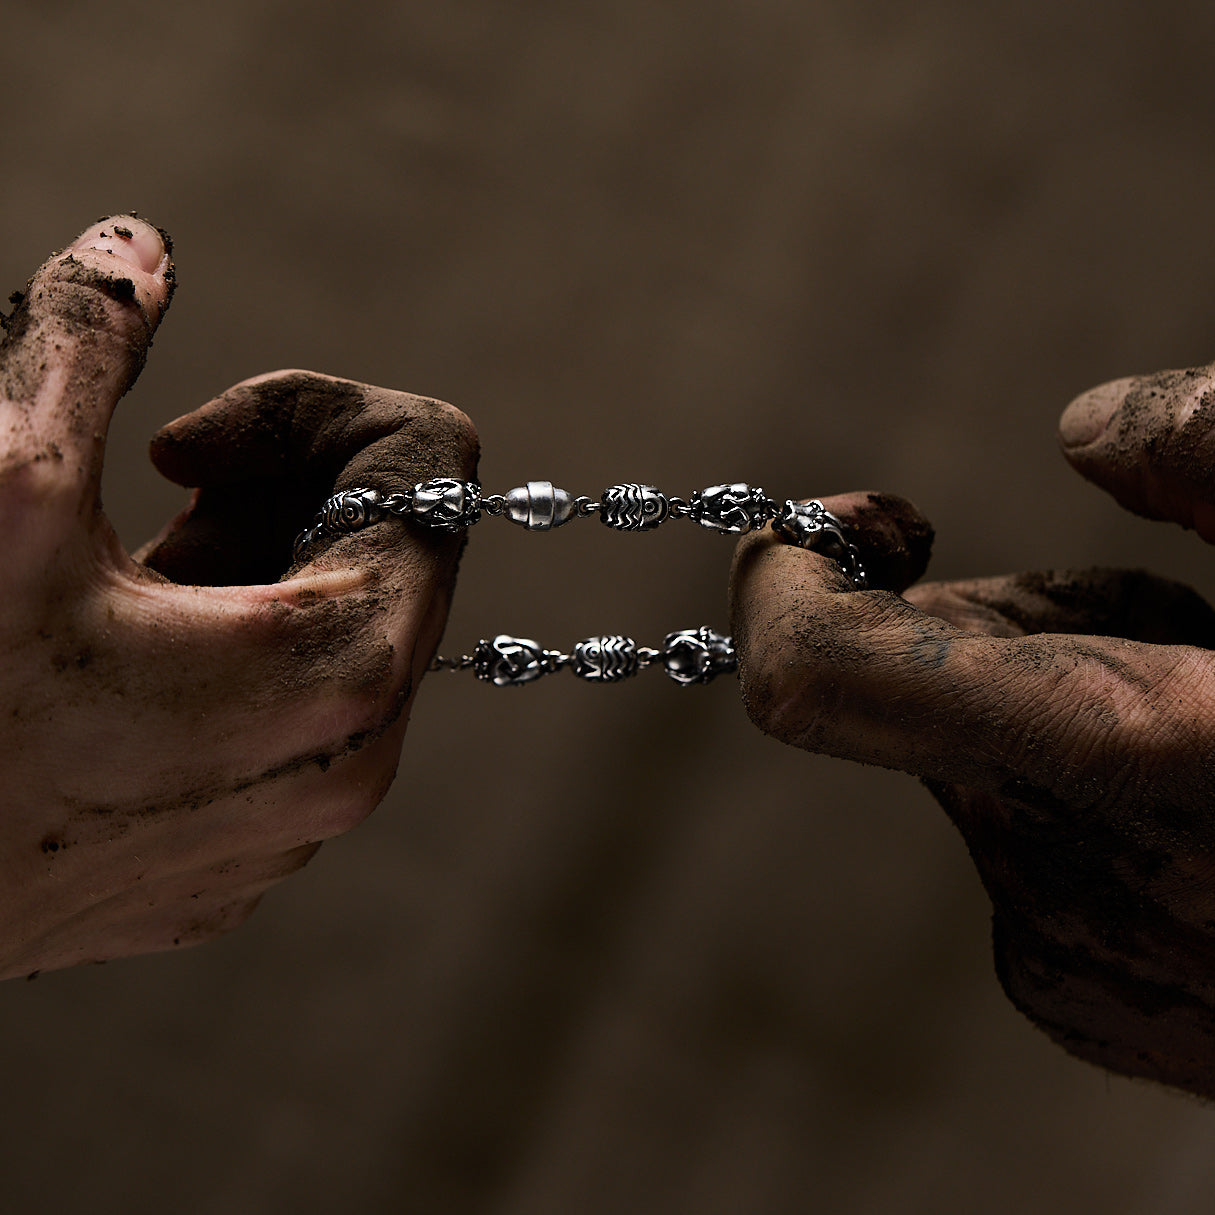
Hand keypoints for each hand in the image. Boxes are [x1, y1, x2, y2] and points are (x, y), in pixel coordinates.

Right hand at [0, 217, 475, 977]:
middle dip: (276, 492)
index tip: (189, 442)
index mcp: (341, 670)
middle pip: (386, 550)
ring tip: (117, 586)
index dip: (318, 411)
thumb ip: (87, 340)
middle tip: (154, 498)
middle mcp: (350, 764)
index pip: (432, 466)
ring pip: (330, 636)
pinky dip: (221, 658)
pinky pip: (280, 719)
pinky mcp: (232, 858)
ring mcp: (292, 826)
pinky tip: (110, 664)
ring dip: (241, 574)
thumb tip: (141, 250)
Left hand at [729, 367, 1214, 1098]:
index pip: (815, 678)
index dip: (790, 579)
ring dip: (1069, 691)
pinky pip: (1033, 833)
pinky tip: (1214, 790)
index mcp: (1124, 756)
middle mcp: (1068, 876)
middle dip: (1012, 609)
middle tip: (1176, 607)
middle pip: (922, 681)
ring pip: (982, 753)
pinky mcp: (1099, 998)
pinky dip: (1092, 781)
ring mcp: (1080, 956)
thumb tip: (1089, 426)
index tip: (871, 517)